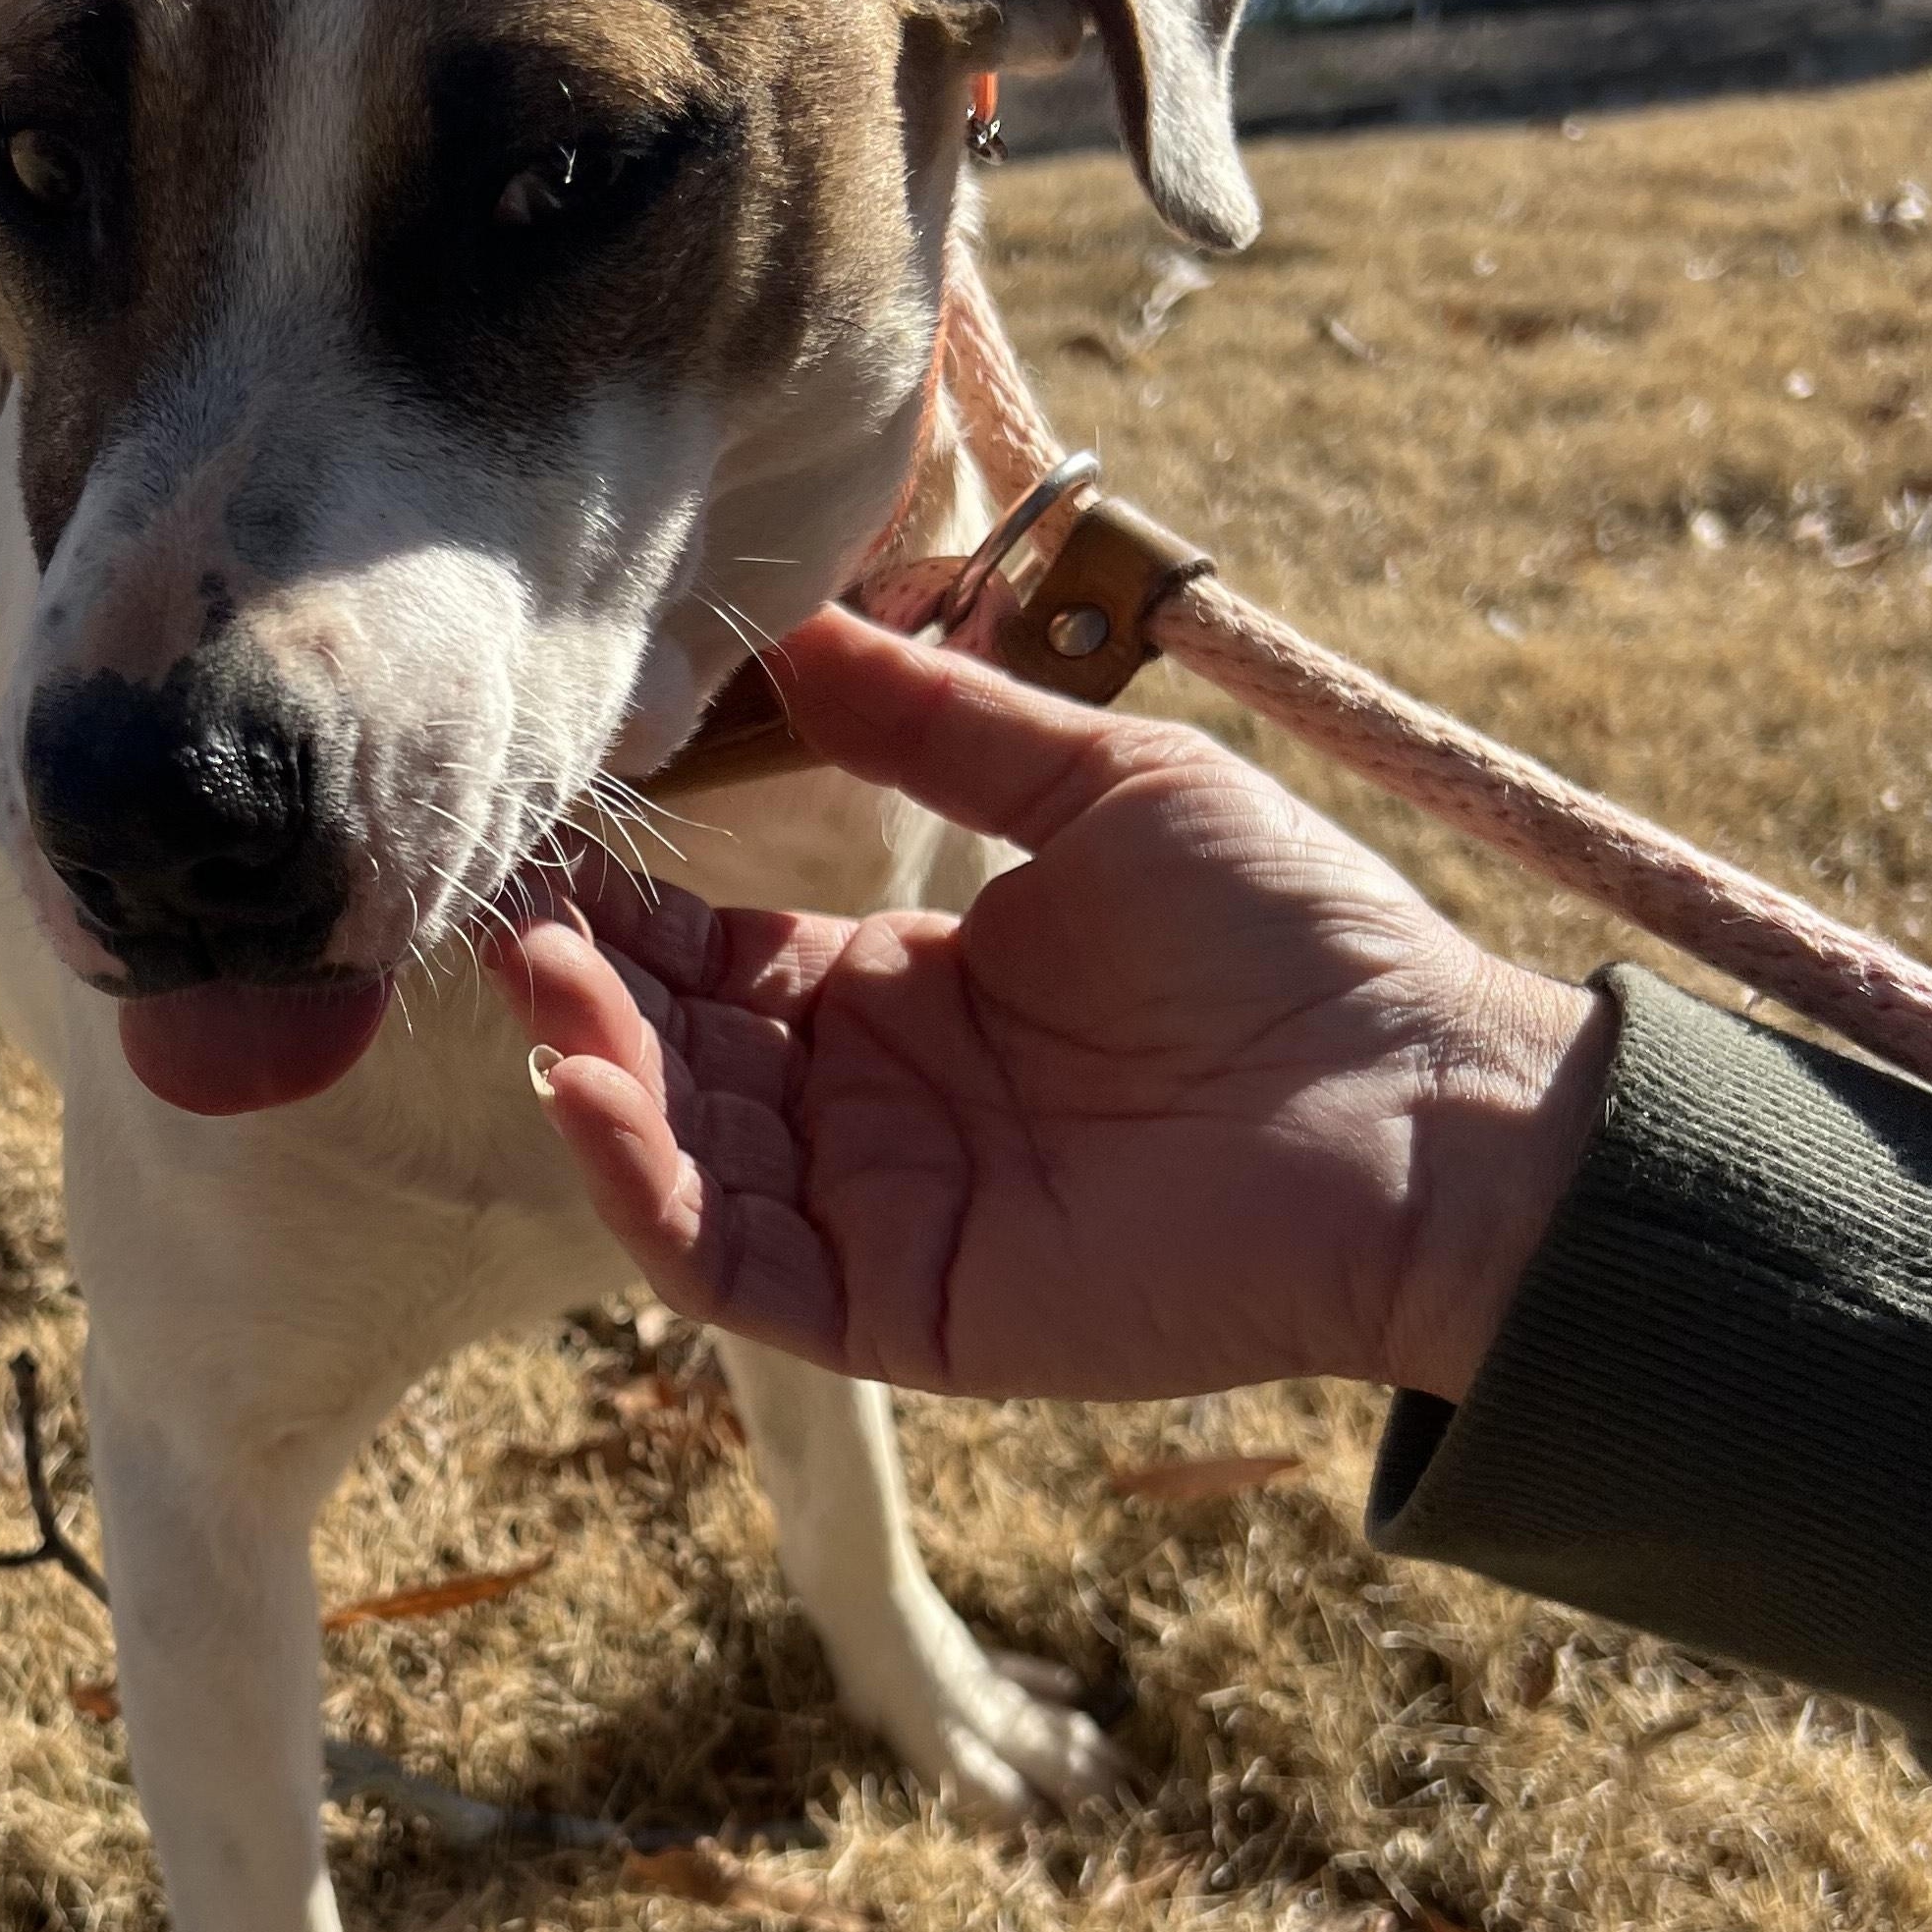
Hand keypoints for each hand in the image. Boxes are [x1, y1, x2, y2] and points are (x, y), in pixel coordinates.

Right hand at [490, 609, 1610, 1404]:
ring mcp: (872, 1216)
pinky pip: (728, 1267)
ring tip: (542, 979)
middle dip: (580, 983)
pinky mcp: (892, 1307)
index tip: (549, 828)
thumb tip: (802, 623)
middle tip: (505, 903)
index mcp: (897, 995)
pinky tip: (593, 1092)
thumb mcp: (1102, 790)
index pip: (711, 956)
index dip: (627, 903)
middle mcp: (864, 1110)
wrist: (1426, 1110)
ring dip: (593, 1067)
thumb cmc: (1291, 943)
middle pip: (671, 1052)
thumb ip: (943, 725)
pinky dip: (642, 1192)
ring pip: (677, 1157)